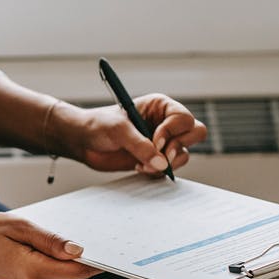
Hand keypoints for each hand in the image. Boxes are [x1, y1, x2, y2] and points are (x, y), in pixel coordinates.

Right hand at [0, 213, 101, 278]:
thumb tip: (78, 250)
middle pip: (73, 272)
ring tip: (47, 237)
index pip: (77, 269)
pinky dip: (56, 261)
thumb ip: (51, 240)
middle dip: (80, 254)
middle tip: (83, 230)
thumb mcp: (21, 226)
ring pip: (65, 273)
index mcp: (32, 271)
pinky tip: (42, 247)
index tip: (112, 248)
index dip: (97, 260)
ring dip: (64, 257)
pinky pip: (55, 274)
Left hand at [64, 94, 207, 174]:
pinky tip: (138, 167)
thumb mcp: (117, 130)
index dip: (172, 132)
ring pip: (184, 154)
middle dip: (179, 147)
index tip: (155, 143)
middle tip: (161, 157)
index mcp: (160, 106)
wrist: (83, 142)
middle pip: (195, 133)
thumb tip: (162, 164)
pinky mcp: (155, 159)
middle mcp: (165, 123)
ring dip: (167, 163)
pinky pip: (170, 168)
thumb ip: (140, 145)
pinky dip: (157, 172)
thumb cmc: (97, 126)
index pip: (184, 118)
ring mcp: (162, 142)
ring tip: (141, 164)